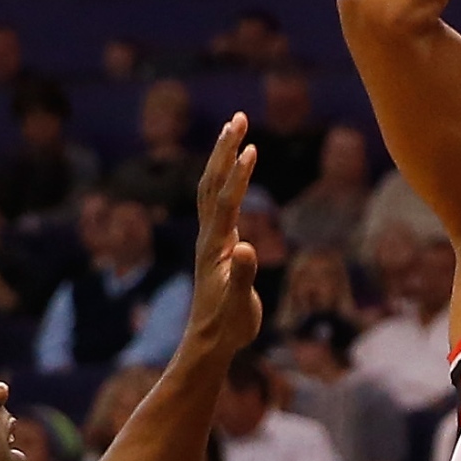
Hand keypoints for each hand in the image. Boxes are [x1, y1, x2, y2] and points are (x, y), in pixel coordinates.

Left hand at [188, 116, 263, 357]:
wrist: (209, 342)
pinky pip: (218, 202)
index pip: (226, 202)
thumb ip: (243, 276)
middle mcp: (209, 236)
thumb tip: (246, 248)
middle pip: (213, 183)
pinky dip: (225, 178)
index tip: (251, 147)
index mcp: (215, 247)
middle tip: (238, 117)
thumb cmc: (228, 326)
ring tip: (235, 130)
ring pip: (212, 188)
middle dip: (226, 150)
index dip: (238, 175)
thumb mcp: (241, 305)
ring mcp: (211, 239)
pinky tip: (233, 170)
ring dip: (222, 158)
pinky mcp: (216, 245)